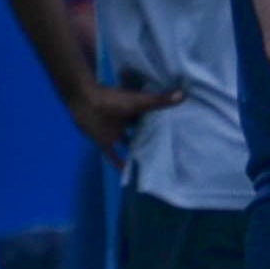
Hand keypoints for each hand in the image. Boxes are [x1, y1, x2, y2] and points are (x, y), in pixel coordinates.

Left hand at [66, 79, 182, 162]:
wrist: (85, 101)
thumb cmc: (113, 99)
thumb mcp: (140, 101)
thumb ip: (160, 100)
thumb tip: (184, 94)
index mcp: (136, 111)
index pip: (151, 119)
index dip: (161, 124)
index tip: (176, 131)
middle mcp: (126, 123)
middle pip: (140, 132)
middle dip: (150, 138)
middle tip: (167, 150)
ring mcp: (115, 133)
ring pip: (128, 143)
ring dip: (136, 150)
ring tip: (152, 162)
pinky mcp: (104, 142)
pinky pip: (113, 156)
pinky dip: (119, 164)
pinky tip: (127, 174)